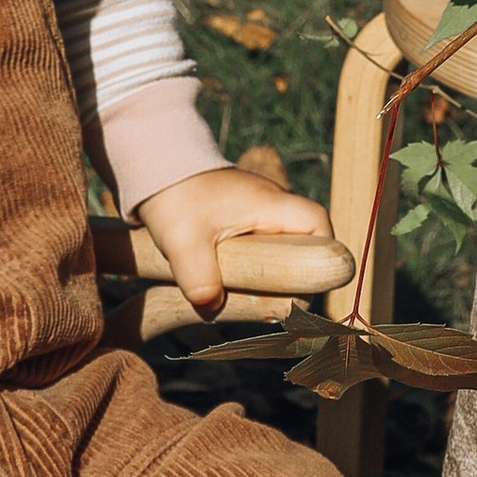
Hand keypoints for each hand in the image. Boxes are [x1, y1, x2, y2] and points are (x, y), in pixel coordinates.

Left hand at [133, 164, 341, 321]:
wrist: (155, 168)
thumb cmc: (175, 197)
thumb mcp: (182, 240)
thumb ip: (198, 277)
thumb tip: (211, 306)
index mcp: (269, 204)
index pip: (317, 223)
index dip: (321, 256)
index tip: (299, 290)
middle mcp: (271, 208)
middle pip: (303, 245)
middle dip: (291, 280)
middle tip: (267, 307)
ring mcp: (256, 216)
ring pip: (280, 253)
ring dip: (267, 280)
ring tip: (242, 301)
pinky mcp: (240, 224)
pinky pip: (260, 253)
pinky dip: (251, 274)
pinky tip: (226, 289)